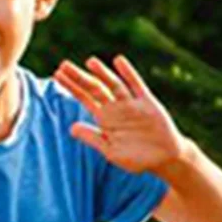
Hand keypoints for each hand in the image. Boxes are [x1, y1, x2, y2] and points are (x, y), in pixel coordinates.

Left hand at [54, 54, 187, 175]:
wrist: (165, 159)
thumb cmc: (137, 158)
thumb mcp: (111, 151)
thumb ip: (93, 138)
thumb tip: (70, 127)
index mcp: (105, 119)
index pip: (84, 98)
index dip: (71, 87)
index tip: (56, 75)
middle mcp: (116, 107)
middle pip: (95, 88)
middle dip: (80, 77)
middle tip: (63, 65)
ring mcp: (131, 104)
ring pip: (114, 85)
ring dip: (103, 74)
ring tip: (89, 62)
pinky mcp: (147, 103)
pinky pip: (136, 85)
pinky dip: (127, 73)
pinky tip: (118, 61)